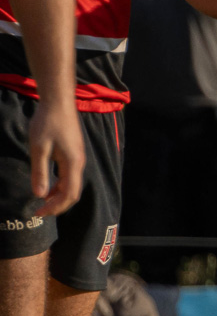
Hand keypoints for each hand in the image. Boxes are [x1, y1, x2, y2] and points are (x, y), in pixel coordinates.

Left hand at [27, 97, 85, 217]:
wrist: (59, 102)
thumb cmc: (47, 123)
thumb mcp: (39, 149)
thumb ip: (40, 173)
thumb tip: (39, 195)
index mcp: (72, 164)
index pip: (69, 194)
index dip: (55, 207)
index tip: (37, 212)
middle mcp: (79, 163)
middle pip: (73, 192)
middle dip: (57, 205)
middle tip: (39, 211)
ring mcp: (78, 158)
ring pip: (72, 184)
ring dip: (58, 196)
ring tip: (41, 201)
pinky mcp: (74, 153)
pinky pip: (70, 175)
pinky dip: (60, 185)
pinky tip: (48, 185)